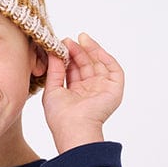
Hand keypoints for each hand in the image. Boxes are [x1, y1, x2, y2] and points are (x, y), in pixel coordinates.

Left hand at [42, 33, 123, 152]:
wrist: (74, 127)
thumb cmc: (60, 116)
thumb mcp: (52, 89)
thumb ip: (54, 70)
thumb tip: (53, 51)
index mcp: (76, 95)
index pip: (74, 71)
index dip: (69, 57)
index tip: (62, 44)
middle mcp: (90, 92)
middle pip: (87, 66)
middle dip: (79, 52)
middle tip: (69, 40)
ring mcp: (103, 90)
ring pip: (99, 65)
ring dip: (91, 51)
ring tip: (81, 39)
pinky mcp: (114, 89)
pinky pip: (113, 69)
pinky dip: (105, 57)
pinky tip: (94, 48)